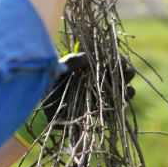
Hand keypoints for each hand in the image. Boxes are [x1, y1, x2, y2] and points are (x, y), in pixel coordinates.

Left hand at [14, 52, 136, 147]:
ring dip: (126, 88)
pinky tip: (124, 100)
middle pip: (118, 74)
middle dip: (126, 73)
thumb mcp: (58, 68)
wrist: (40, 105)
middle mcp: (96, 79)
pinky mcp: (97, 109)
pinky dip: (122, 102)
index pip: (109, 60)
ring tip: (128, 89)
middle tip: (127, 73)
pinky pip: (114, 106)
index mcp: (88, 66)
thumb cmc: (47, 82)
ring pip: (119, 90)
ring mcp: (98, 94)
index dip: (118, 60)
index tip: (121, 61)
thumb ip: (71, 61)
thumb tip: (87, 57)